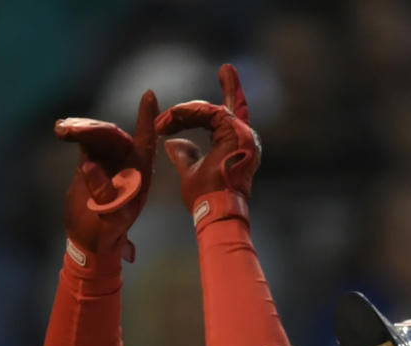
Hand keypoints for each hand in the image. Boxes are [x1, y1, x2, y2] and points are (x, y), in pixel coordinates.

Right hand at [55, 90, 157, 261]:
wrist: (89, 240)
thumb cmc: (106, 235)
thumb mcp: (110, 222)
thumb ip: (104, 197)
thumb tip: (89, 165)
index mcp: (139, 177)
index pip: (146, 143)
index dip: (147, 120)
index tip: (148, 95)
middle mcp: (127, 164)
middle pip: (115, 135)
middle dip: (94, 129)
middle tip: (72, 130)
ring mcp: (109, 160)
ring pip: (98, 134)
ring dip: (81, 128)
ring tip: (63, 130)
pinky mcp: (91, 159)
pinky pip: (85, 139)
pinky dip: (73, 132)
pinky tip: (61, 129)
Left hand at [156, 64, 259, 214]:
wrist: (215, 212)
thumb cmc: (205, 200)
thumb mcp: (191, 173)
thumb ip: (185, 156)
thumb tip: (173, 143)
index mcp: (237, 148)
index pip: (226, 122)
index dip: (207, 111)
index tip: (186, 109)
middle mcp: (246, 140)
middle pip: (235, 107)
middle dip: (231, 86)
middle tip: (226, 68)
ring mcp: (243, 136)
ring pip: (212, 111)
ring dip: (184, 113)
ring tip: (164, 119)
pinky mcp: (235, 132)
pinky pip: (208, 112)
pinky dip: (187, 114)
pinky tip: (170, 119)